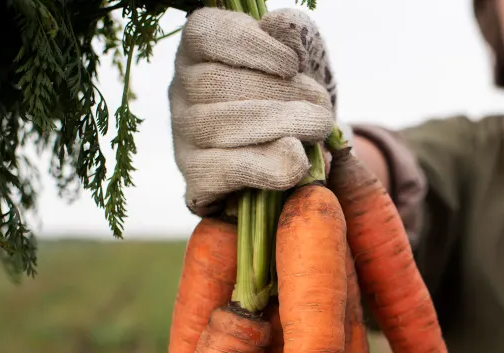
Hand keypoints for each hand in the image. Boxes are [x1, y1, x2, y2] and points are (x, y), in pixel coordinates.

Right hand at [169, 7, 336, 216]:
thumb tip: (279, 24)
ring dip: (279, 125)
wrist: (300, 155)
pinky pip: (223, 171)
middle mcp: (181, 90)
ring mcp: (184, 136)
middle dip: (279, 94)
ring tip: (319, 127)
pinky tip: (297, 161)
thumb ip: (294, 36)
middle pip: (216, 84)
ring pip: (218, 126)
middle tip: (321, 107)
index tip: (292, 65)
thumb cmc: (294, 96)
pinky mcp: (196, 177)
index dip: (251, 47)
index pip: (206, 35)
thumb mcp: (302, 60)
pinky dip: (265, 166)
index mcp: (199, 50)